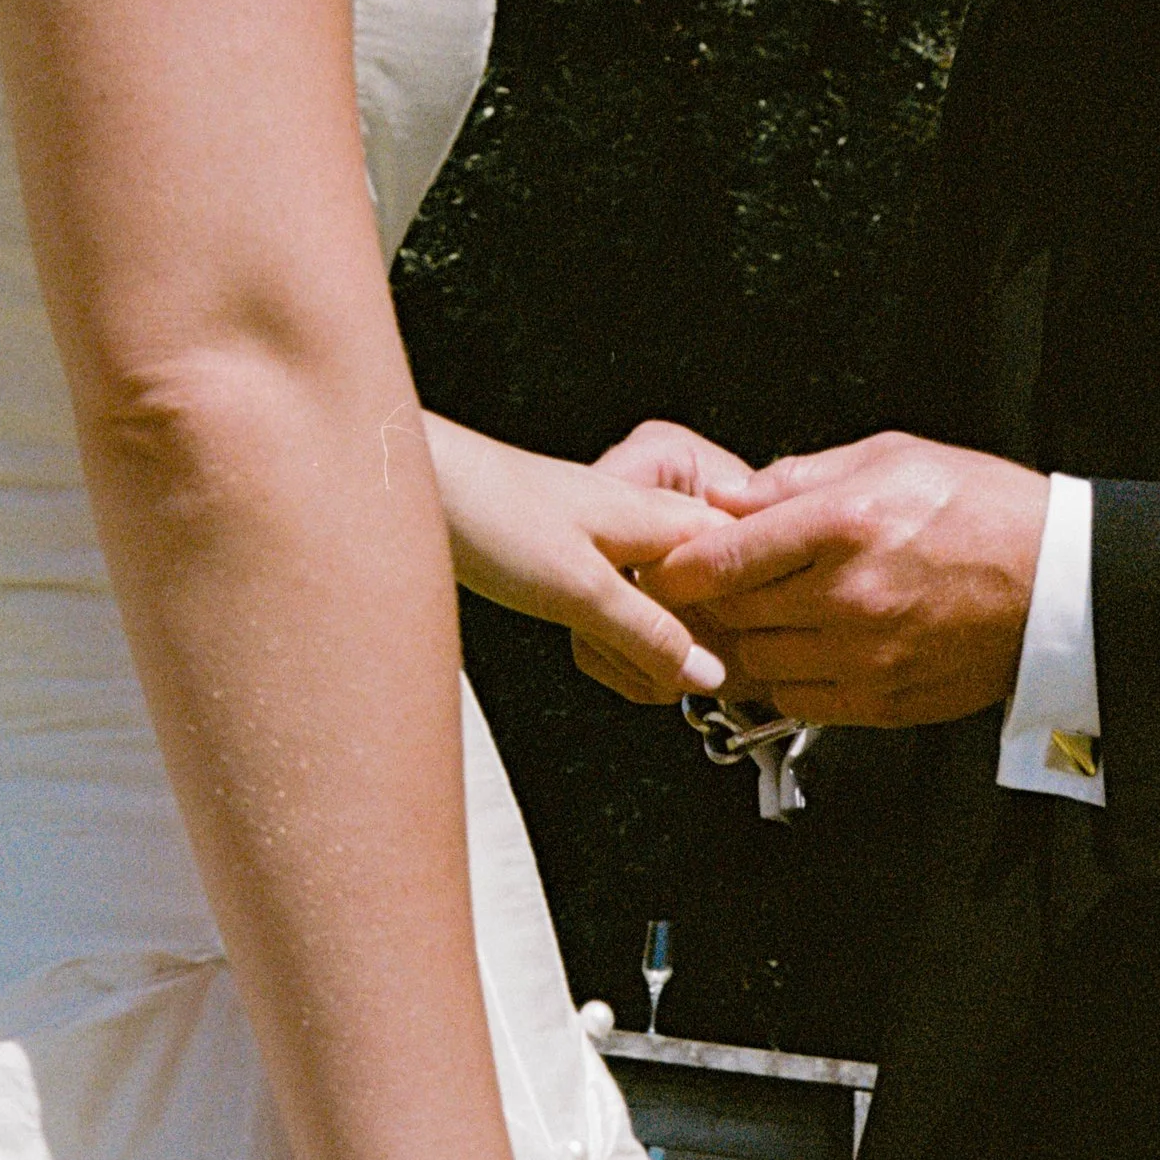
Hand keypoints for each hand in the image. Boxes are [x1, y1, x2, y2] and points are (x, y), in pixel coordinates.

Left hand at [423, 414, 728, 704]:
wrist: (418, 486)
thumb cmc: (487, 511)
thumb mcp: (579, 589)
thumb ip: (648, 633)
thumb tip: (706, 671)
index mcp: (664, 519)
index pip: (742, 570)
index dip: (739, 623)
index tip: (720, 666)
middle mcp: (646, 527)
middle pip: (704, 606)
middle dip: (678, 653)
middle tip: (646, 673)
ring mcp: (613, 547)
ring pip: (658, 619)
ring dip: (633, 654)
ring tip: (605, 659)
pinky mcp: (579, 566)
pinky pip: (616, 618)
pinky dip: (603, 644)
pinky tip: (583, 646)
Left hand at [638, 432, 1050, 727]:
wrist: (1058, 585)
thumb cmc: (982, 511)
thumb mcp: (893, 458)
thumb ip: (803, 478)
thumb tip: (733, 495)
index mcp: (846, 525)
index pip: (724, 557)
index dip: (678, 566)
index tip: (661, 565)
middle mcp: (848, 597)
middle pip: (731, 615)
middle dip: (705, 604)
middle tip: (697, 591)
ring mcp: (862, 656)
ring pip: (756, 664)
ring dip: (741, 644)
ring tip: (748, 620)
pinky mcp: (878, 701)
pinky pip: (797, 700)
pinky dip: (781, 679)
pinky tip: (793, 651)